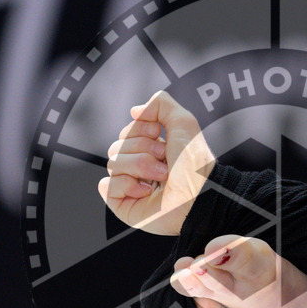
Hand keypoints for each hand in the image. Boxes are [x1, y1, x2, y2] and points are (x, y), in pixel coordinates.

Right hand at [99, 91, 215, 234]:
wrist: (199, 195)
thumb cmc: (195, 164)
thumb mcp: (183, 122)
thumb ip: (160, 104)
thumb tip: (134, 111)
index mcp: (151, 150)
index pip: (126, 131)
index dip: (141, 131)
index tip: (160, 137)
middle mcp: (140, 167)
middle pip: (116, 146)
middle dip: (142, 150)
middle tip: (165, 161)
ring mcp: (131, 186)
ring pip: (112, 163)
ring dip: (140, 167)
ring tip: (162, 177)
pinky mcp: (125, 204)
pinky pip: (107, 185)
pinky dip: (126, 185)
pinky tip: (146, 191)